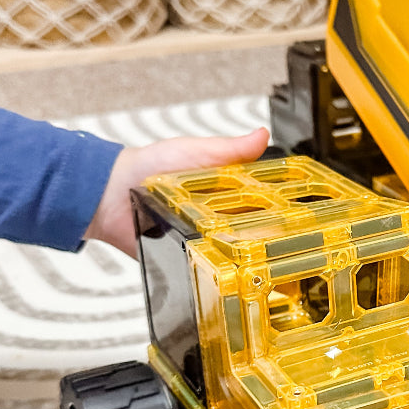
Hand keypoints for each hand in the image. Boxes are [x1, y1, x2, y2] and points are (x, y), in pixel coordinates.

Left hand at [84, 127, 270, 257]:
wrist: (108, 194)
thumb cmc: (146, 167)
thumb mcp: (194, 151)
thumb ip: (229, 149)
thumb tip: (262, 135)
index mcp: (222, 192)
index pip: (260, 202)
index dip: (280, 210)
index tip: (300, 216)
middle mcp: (215, 217)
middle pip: (251, 232)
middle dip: (267, 239)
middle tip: (286, 244)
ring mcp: (201, 239)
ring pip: (233, 253)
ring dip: (245, 257)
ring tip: (263, 262)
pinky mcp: (185, 258)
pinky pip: (206, 269)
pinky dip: (217, 271)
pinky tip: (231, 273)